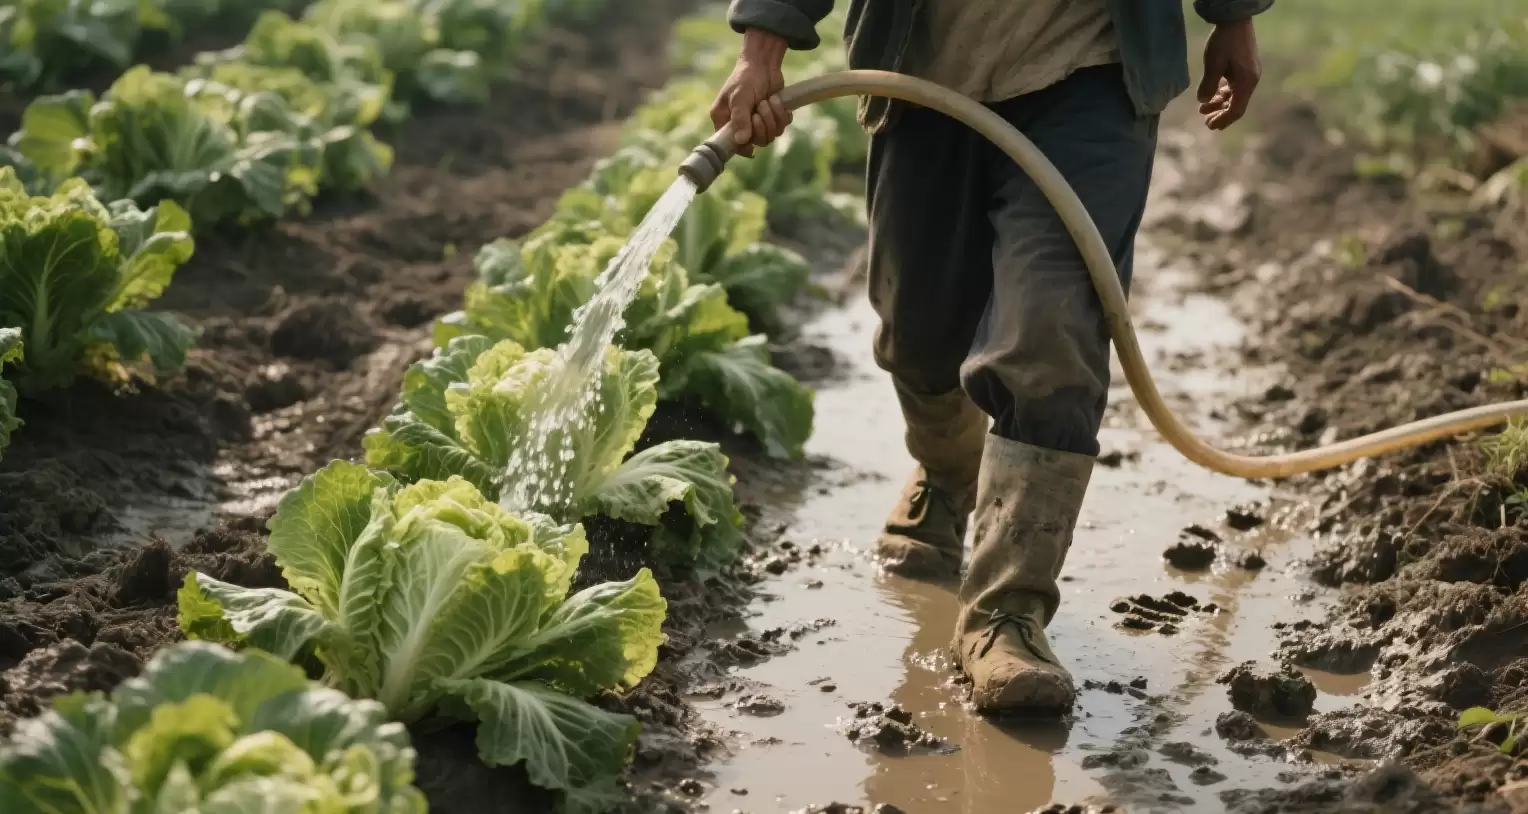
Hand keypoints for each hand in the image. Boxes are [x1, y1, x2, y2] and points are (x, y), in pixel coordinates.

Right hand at [710, 28, 792, 156]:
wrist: (764, 63)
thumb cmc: (746, 77)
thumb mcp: (740, 96)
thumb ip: (740, 118)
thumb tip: (741, 141)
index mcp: (725, 120)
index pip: (731, 145)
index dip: (742, 147)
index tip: (750, 142)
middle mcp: (740, 125)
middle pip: (756, 142)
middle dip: (763, 125)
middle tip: (761, 107)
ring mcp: (757, 122)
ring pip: (771, 135)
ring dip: (773, 118)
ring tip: (769, 100)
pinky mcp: (772, 117)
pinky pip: (782, 127)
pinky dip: (782, 115)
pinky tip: (777, 101)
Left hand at [1197, 19, 1260, 130]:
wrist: (1235, 20)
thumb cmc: (1224, 42)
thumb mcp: (1213, 65)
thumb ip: (1209, 85)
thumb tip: (1203, 101)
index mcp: (1246, 82)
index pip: (1236, 110)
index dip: (1223, 120)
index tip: (1209, 126)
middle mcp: (1251, 80)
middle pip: (1237, 105)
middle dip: (1221, 114)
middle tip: (1205, 122)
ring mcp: (1249, 74)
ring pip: (1235, 96)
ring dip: (1219, 104)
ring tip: (1202, 108)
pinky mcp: (1245, 68)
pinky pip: (1235, 86)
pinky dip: (1223, 93)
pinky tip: (1211, 95)